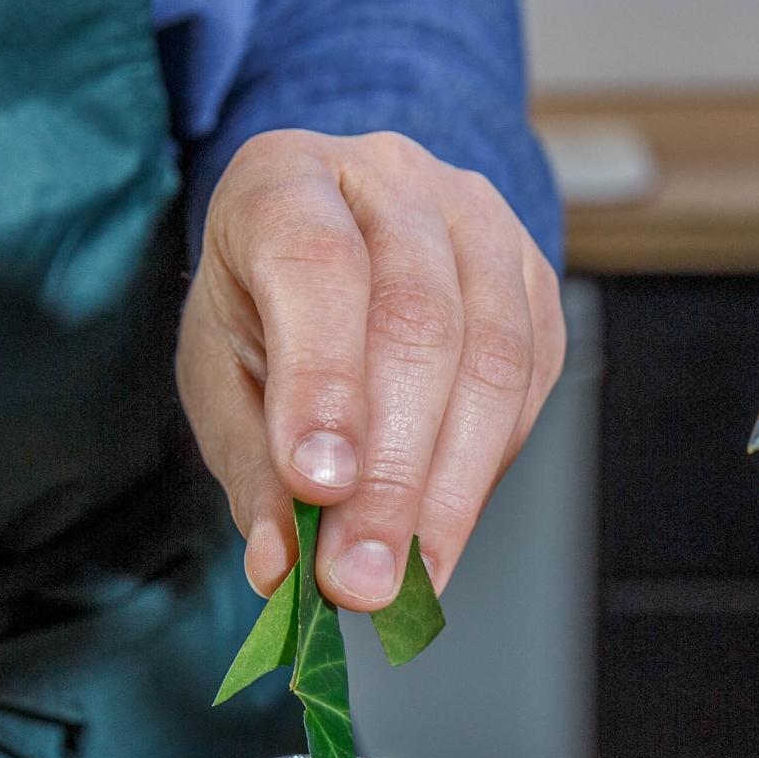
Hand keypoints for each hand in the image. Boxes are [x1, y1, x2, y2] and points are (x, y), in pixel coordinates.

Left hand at [177, 130, 566, 609]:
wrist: (331, 244)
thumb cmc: (266, 307)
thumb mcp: (223, 376)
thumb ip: (252, 469)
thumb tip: (282, 567)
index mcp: (287, 178)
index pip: (314, 265)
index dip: (322, 381)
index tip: (318, 488)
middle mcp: (393, 179)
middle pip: (417, 322)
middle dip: (391, 472)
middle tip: (363, 577)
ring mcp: (481, 222)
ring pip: (492, 357)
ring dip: (450, 489)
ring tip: (408, 579)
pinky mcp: (535, 279)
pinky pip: (530, 385)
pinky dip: (484, 471)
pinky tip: (441, 528)